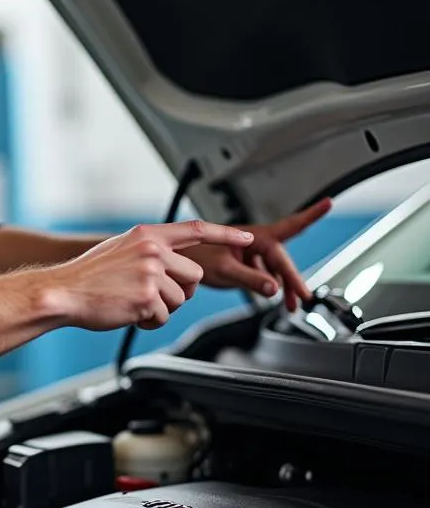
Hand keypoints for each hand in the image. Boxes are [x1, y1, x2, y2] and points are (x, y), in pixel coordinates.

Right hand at [50, 220, 255, 330]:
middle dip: (179, 291)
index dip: (226, 234)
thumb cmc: (87, 276)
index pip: (196, 230)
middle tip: (151, 295)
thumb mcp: (120, 250)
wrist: (63, 291)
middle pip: (193, 275)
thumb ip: (149, 252)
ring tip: (133, 303)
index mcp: (147, 235)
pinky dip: (148, 321)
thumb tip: (173, 265)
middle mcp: (152, 250)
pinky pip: (163, 317)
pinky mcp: (148, 297)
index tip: (247, 238)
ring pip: (181, 299)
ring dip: (161, 309)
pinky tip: (128, 313)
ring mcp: (151, 273)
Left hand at [183, 198, 331, 310]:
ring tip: (289, 305)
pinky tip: (273, 296)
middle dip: (294, 279)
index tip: (328, 203)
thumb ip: (250, 279)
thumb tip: (274, 288)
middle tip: (303, 297)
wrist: (178, 259)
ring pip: (275, 269)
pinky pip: (264, 274)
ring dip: (283, 286)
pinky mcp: (245, 261)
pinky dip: (270, 286)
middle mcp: (254, 240)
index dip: (311, 214)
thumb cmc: (195, 255)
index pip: (290, 226)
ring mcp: (250, 251)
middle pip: (283, 260)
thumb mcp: (224, 269)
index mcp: (254, 235)